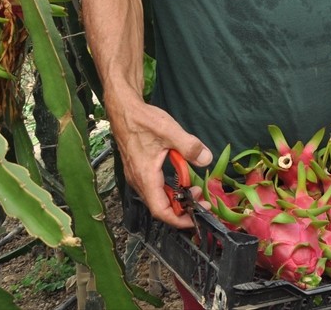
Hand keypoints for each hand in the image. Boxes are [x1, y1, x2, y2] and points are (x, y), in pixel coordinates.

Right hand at [109, 97, 210, 229]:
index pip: (160, 210)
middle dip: (182, 209)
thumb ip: (189, 146)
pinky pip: (155, 187)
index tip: (196, 217)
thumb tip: (206, 160)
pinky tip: (182, 179)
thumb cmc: (143, 121)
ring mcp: (137, 176)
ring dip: (177, 198)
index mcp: (145, 177)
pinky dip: (170, 189)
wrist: (124, 110)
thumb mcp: (170, 131)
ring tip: (196, 190)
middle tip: (202, 201)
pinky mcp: (139, 170)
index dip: (178, 219)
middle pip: (160, 206)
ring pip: (157, 197)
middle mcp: (139, 181)